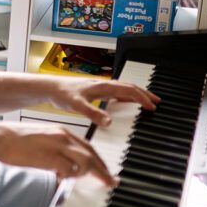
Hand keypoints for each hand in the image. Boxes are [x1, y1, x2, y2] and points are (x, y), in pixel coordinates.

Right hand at [0, 122, 115, 185]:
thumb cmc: (14, 141)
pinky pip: (70, 169)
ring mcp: (58, 147)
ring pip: (86, 161)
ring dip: (91, 174)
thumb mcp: (39, 140)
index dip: (98, 159)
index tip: (104, 169)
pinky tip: (65, 180)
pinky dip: (72, 177)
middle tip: (111, 181)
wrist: (0, 138)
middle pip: (92, 154)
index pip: (87, 146)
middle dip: (104, 169)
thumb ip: (53, 149)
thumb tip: (60, 163)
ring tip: (92, 182)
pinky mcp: (51, 157)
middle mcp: (63, 137)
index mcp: (61, 132)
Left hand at [44, 77, 158, 127]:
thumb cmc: (61, 94)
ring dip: (136, 94)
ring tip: (147, 101)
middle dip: (144, 94)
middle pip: (129, 87)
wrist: (49, 88)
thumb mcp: (77, 105)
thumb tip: (109, 122)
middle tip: (158, 102)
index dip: (142, 98)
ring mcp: (100, 87)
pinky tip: (125, 102)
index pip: (128, 90)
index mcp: (103, 87)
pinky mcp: (95, 91)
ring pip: (123, 89)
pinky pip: (115, 92)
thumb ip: (93, 113)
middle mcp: (103, 85)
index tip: (152, 106)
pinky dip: (126, 96)